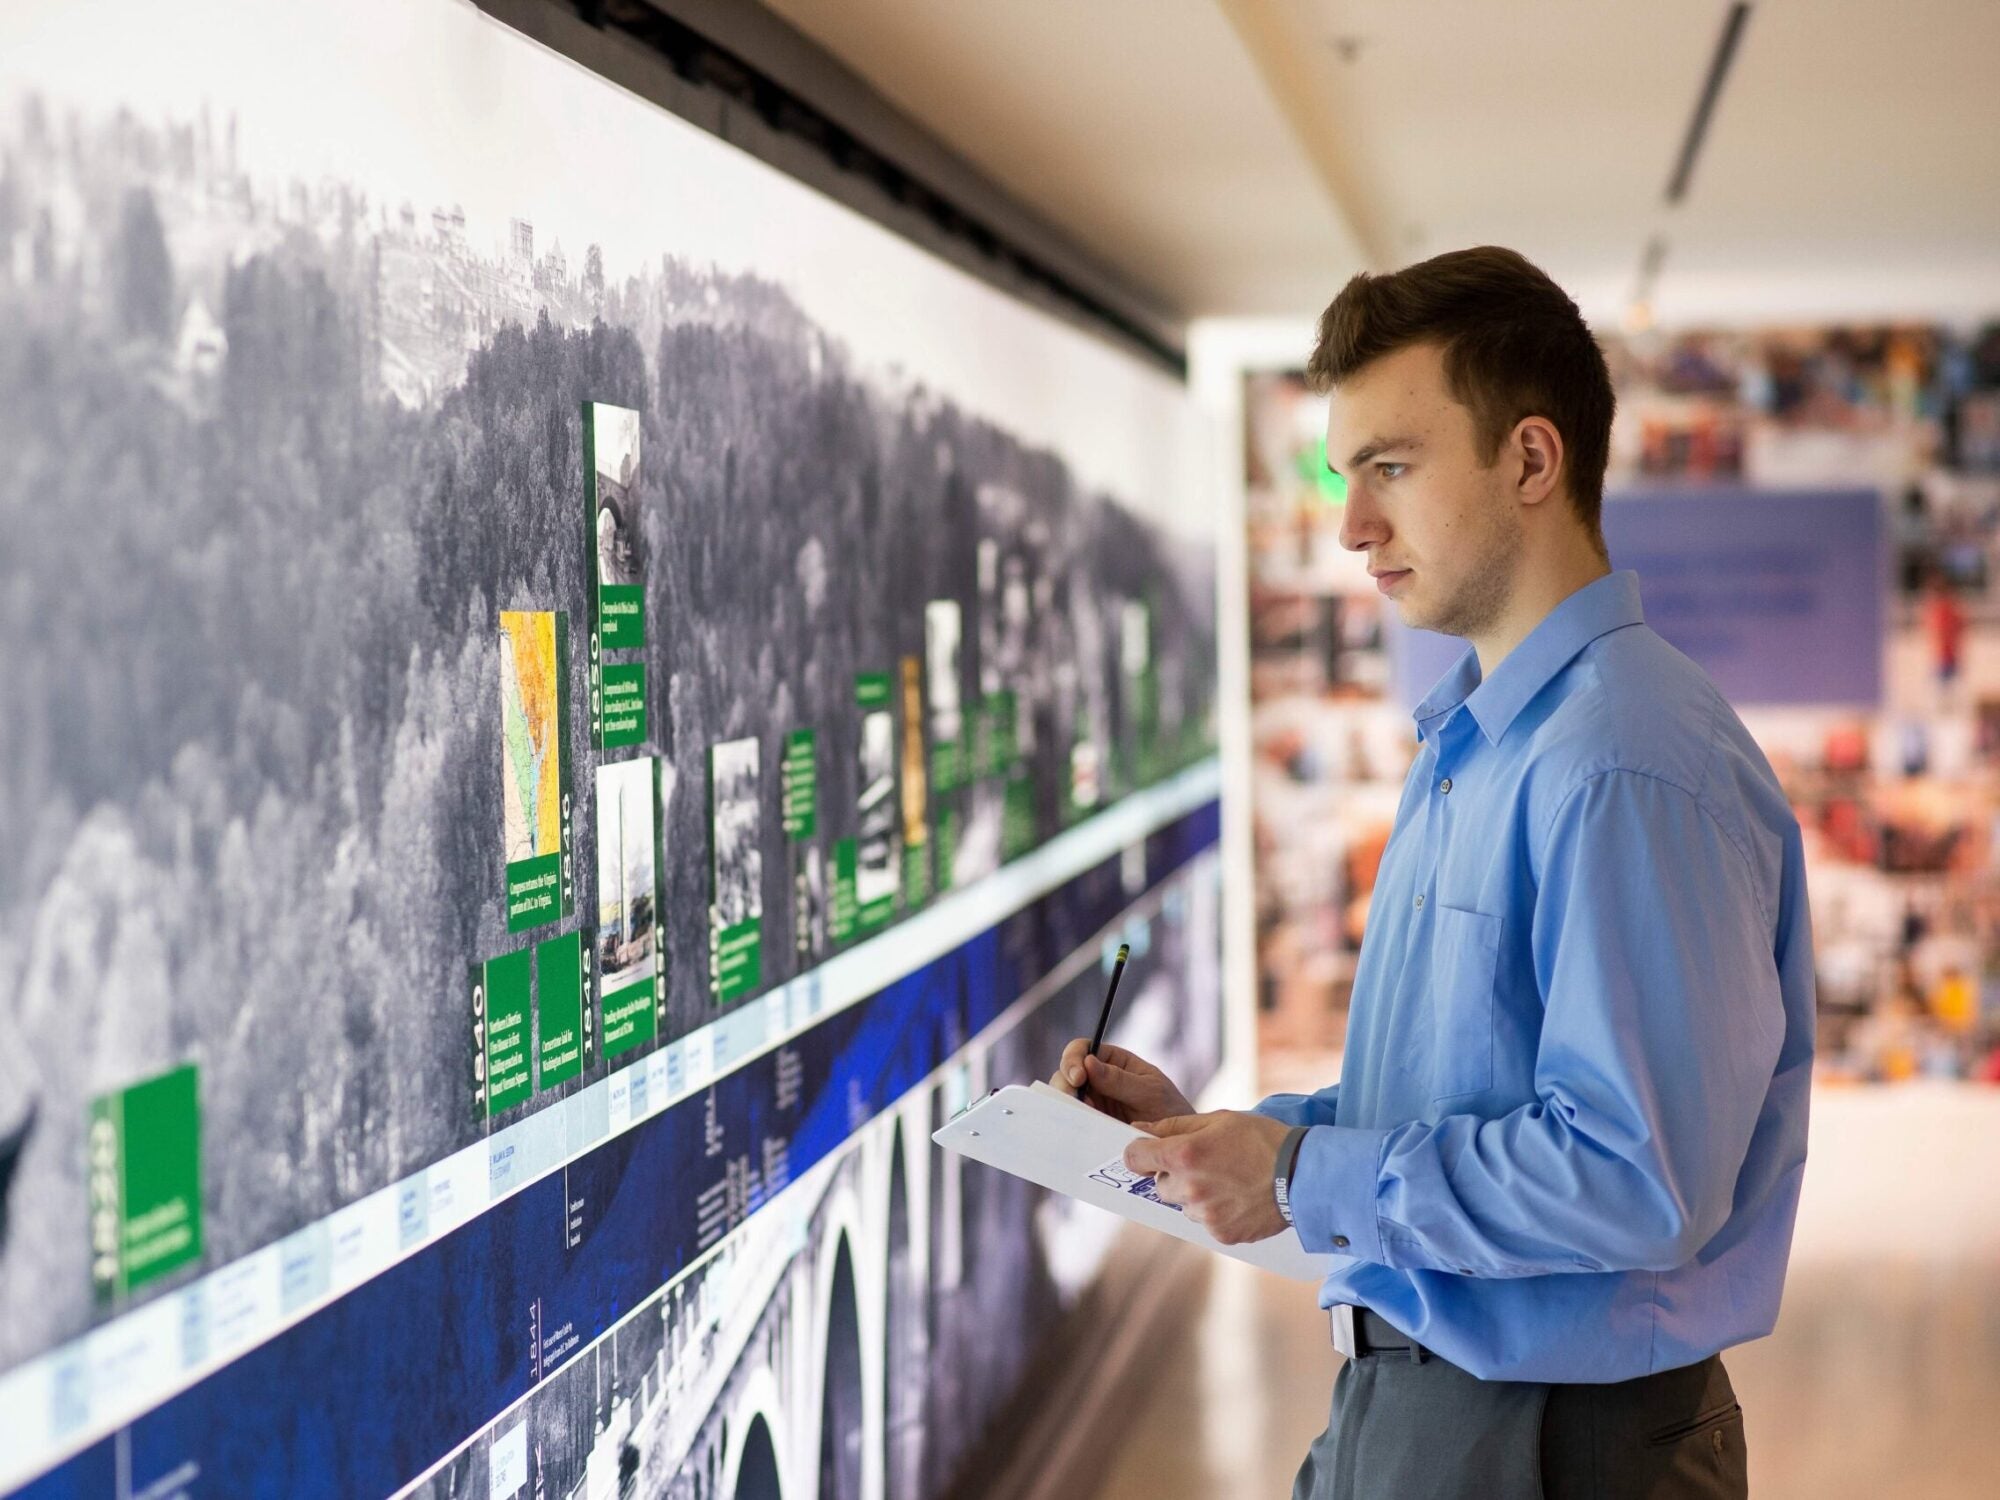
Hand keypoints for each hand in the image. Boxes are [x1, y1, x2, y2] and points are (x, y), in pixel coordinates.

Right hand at [1050, 1040, 1192, 1124]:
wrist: (1176, 1145)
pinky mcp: (1090, 1125)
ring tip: (1078, 1118)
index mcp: (1113, 1061)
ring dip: (1065, 1106)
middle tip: (1073, 1101)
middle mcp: (1098, 1079)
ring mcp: (1093, 1103)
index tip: (1078, 1077)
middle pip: (1067, 1073)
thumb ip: (1120, 1080)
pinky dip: (1070, 1125)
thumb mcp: (1150, 1092)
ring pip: (1066, 1099)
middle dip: (1064, 1085)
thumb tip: (1088, 1062)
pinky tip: (1077, 1132)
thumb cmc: (1170, 1110)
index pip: (1083, 1049)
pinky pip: (1073, 1122)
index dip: (1074, 1059)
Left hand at [1121, 1111, 1291, 1245]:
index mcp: (1185, 1155)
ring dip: (1196, 1195)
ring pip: (1184, 1206)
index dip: (1140, 1153)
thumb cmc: (1262, 1139)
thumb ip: (1173, 1126)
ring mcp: (1205, 1215)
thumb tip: (1139, 1129)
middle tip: (1205, 1164)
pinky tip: (1238, 1197)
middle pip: (1160, 1185)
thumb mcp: (1218, 1119)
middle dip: (1175, 1175)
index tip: (1150, 1152)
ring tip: (1228, 1181)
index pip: (1135, 1158)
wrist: (1303, 1175)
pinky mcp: (1222, 1233)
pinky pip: (1205, 1223)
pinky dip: (1216, 1212)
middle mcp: (1190, 1188)